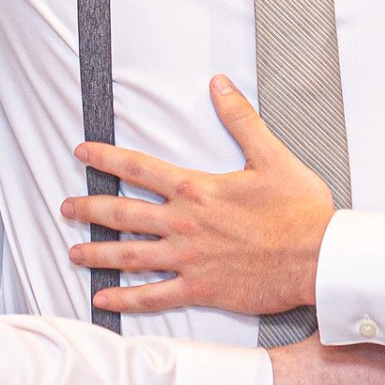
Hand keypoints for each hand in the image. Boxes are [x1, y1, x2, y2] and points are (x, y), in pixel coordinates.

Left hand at [62, 78, 334, 320]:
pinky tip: (104, 300)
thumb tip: (220, 85)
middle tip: (66, 207)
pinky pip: (153, 296)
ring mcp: (188, 258)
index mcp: (197, 189)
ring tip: (74, 252)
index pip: (139, 168)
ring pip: (129, 255)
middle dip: (89, 208)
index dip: (106, 158)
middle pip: (122, 213)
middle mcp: (184, 223)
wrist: (318, 259)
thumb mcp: (272, 156)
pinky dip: (125, 298)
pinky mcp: (199, 288)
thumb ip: (241, 119)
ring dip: (97, 253)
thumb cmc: (300, 212)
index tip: (82, 154)